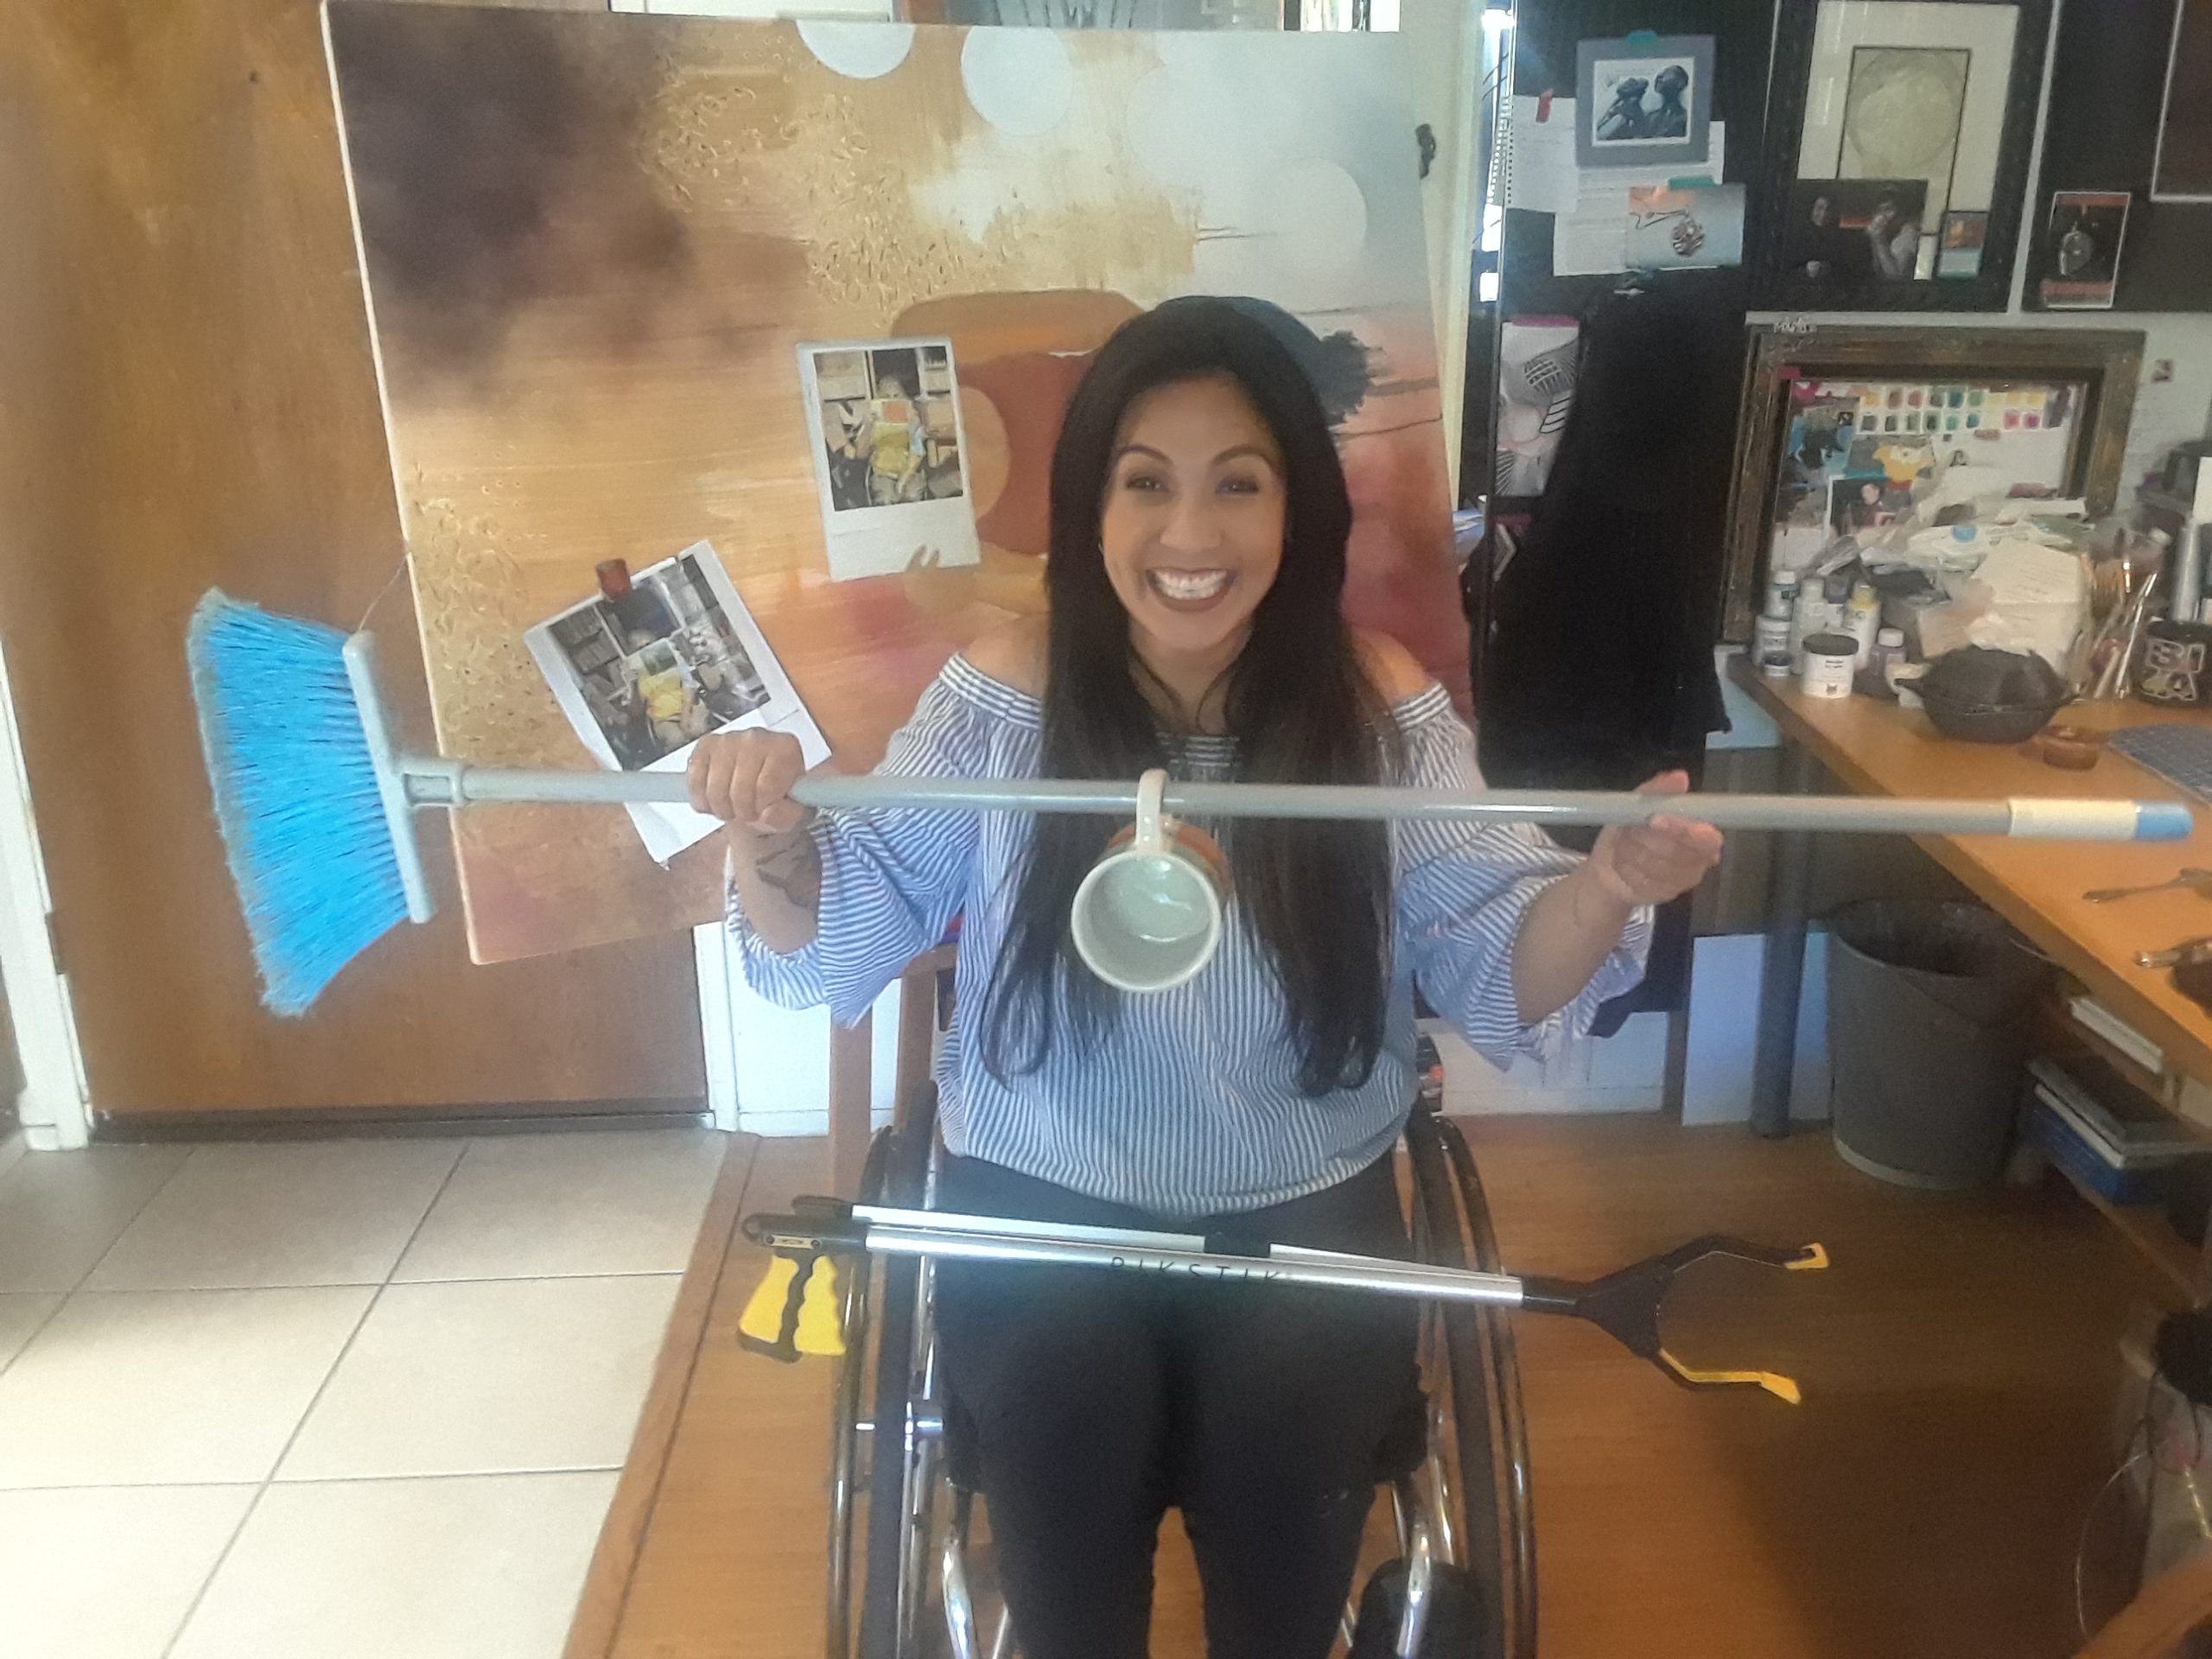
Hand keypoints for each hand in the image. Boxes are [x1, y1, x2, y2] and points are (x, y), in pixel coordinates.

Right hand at [687, 730, 809, 836]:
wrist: (757, 787)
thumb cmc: (777, 796)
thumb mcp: (793, 812)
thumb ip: (787, 815)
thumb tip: (769, 813)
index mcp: (785, 747)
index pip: (766, 787)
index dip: (762, 808)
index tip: (765, 809)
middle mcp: (757, 737)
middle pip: (739, 790)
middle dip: (742, 812)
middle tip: (748, 812)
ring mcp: (728, 739)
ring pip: (715, 790)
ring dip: (722, 809)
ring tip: (733, 807)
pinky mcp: (705, 745)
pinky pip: (695, 782)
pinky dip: (702, 800)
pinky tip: (714, 800)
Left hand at [1586, 771, 1724, 906]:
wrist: (1610, 866)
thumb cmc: (1631, 830)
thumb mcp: (1637, 803)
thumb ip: (1659, 790)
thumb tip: (1680, 777)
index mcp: (1702, 833)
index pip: (1706, 838)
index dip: (1681, 829)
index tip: (1654, 819)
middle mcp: (1700, 860)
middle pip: (1678, 852)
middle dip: (1646, 838)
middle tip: (1629, 829)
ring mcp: (1683, 881)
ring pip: (1657, 867)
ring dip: (1631, 852)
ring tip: (1624, 844)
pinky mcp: (1664, 895)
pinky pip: (1643, 882)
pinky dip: (1625, 868)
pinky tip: (1622, 862)